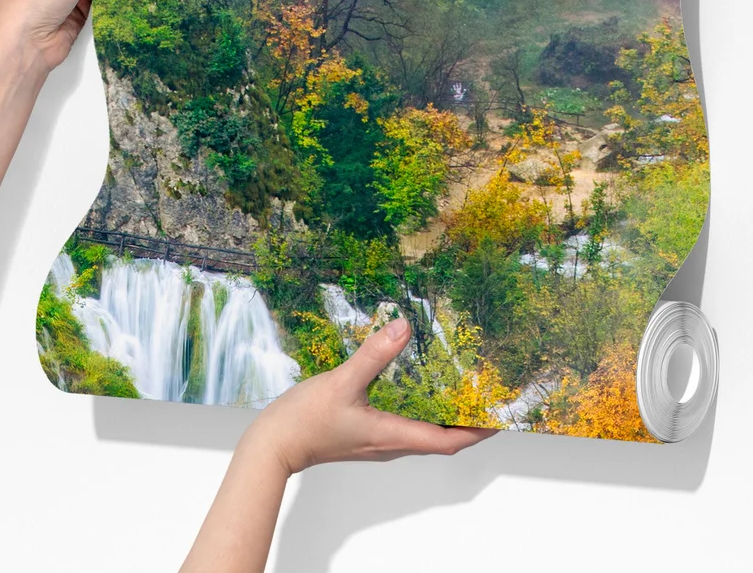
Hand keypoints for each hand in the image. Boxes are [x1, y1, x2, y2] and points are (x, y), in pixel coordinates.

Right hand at [243, 318, 496, 475]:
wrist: (273, 446)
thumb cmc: (305, 421)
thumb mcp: (342, 382)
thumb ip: (374, 355)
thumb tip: (403, 328)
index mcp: (392, 436)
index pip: (448, 441)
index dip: (477, 430)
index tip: (500, 417)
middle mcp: (390, 443)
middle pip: (441, 438)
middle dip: (467, 421)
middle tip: (485, 398)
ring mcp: (377, 441)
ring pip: (423, 432)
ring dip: (444, 416)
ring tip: (459, 390)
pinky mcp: (365, 434)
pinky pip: (404, 425)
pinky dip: (420, 410)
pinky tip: (415, 388)